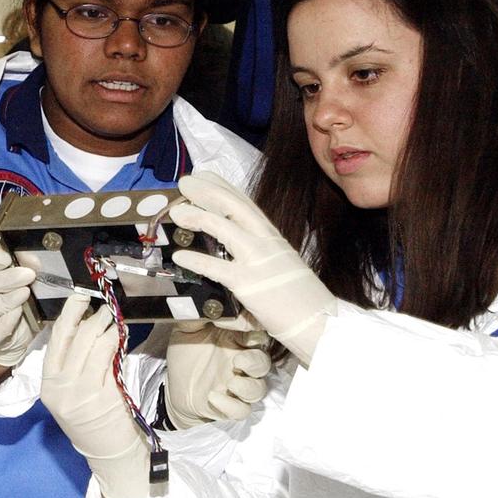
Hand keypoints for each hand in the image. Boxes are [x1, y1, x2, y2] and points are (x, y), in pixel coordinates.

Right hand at [0, 247, 35, 366]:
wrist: (18, 327)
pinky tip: (19, 312)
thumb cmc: (14, 292)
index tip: (8, 258)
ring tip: (25, 294)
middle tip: (26, 275)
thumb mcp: (19, 274)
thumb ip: (23, 263)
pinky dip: (6, 322)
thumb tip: (33, 259)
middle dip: (1, 279)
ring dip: (4, 302)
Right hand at [39, 295, 149, 497]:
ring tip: (112, 317)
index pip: (56, 341)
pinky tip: (120, 334)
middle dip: (89, 316)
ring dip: (105, 326)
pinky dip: (116, 341)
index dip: (68, 315)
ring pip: (94, 345)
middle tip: (101, 304)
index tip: (78, 298)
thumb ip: (71, 364)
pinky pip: (110, 358)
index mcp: (48, 385)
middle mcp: (61, 387)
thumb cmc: (88, 419)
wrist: (106, 451)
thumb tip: (85, 326)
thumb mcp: (68, 394)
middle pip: (75, 339)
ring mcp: (82, 392)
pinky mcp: (104, 395)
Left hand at [165, 320, 270, 425]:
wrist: (174, 384)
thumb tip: (204, 303)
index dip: (253, 330)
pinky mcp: (229, 405)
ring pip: (259, 389)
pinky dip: (231, 406)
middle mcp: (242, 362)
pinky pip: (241, 410)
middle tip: (238, 360)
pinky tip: (213, 398)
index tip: (239, 327)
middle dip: (256, 361)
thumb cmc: (187, 353)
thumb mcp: (185, 329)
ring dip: (249, 386)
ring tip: (230, 381)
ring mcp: (237, 385)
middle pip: (264, 362)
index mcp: (236, 340)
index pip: (257, 332)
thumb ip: (195, 315)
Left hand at [170, 172, 336, 366]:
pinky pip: (215, 268)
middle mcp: (266, 242)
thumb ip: (258, 256)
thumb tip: (233, 255)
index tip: (204, 175)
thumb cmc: (300, 299)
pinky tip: (179, 255)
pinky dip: (195, 259)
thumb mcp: (281, 266)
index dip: (223, 186)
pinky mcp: (247, 284)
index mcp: (272, 237)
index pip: (245, 203)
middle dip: (207, 191)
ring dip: (197, 217)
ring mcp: (257, 260)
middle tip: (185, 183)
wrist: (320, 321)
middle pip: (233, 206)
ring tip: (176, 213)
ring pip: (223, 228)